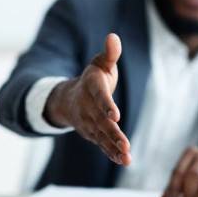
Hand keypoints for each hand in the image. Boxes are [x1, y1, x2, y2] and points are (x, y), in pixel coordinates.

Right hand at [44, 33, 130, 165]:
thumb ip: (109, 54)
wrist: (70, 98)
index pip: (100, 96)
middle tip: (125, 145)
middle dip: (113, 134)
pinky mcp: (92, 133)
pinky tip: (123, 160)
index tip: (115, 115)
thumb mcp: (100, 64)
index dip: (106, 105)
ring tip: (127, 158)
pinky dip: (111, 152)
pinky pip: (102, 144)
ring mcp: (89, 122)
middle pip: (101, 122)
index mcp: (92, 87)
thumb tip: (113, 36)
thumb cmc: (92, 79)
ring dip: (114, 147)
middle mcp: (88, 107)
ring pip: (102, 136)